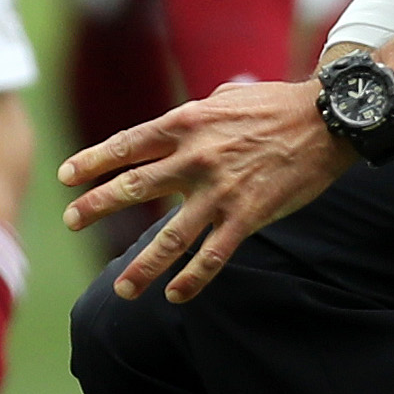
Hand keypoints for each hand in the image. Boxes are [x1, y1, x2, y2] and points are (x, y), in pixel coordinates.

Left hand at [63, 76, 352, 299]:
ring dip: (142, 266)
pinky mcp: (247, 216)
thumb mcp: (226, 98)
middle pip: (134, 187)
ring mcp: (220, 190)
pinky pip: (212, 256)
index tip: (67, 177)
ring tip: (122, 289)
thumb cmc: (276, 105)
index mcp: (186, 123)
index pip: (128, 145)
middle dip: (97, 206)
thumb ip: (196, 115)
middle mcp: (195, 157)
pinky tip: (176, 295)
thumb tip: (176, 124)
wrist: (327, 121)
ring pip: (170, 237)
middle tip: (70, 221)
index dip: (93, 162)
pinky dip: (192, 279)